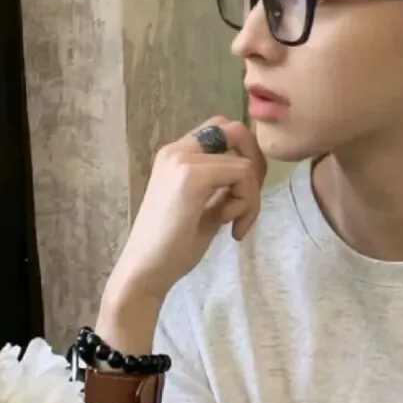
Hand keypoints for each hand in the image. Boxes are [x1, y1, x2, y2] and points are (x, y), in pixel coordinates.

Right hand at [103, 117, 265, 310]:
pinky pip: (242, 174)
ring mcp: (182, 160)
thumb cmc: (173, 248)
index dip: (245, 158)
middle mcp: (177, 150)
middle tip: (249, 202)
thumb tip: (253, 173)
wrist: (146, 271)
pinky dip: (247, 203)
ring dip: (252, 195)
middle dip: (256, 166)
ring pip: (245, 160)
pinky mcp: (192, 176)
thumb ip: (223, 185)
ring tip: (235, 224)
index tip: (243, 196)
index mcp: (176, 156)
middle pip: (237, 130)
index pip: (223, 132)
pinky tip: (230, 229)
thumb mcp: (204, 207)